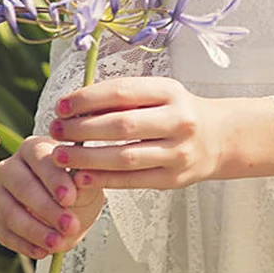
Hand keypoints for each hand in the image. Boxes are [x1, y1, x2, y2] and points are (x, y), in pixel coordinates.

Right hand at [0, 135, 105, 259]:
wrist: (74, 209)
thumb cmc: (80, 187)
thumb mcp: (88, 182)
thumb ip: (84, 181)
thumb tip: (79, 179)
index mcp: (34, 147)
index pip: (40, 158)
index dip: (54, 179)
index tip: (70, 197)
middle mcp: (12, 166)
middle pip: (22, 185)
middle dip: (46, 207)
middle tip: (69, 225)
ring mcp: (1, 193)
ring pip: (10, 211)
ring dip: (35, 230)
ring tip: (58, 243)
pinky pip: (5, 233)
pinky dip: (25, 244)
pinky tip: (43, 251)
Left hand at [47, 77, 223, 189]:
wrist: (218, 137)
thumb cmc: (177, 111)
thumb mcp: (160, 93)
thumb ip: (125, 97)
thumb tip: (76, 105)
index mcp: (171, 92)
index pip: (123, 92)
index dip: (88, 99)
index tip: (62, 105)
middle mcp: (177, 120)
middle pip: (121, 125)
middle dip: (82, 128)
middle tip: (55, 130)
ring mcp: (177, 152)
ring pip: (124, 156)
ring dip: (86, 157)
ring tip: (60, 155)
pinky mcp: (173, 179)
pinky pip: (132, 180)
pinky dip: (103, 179)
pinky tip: (81, 176)